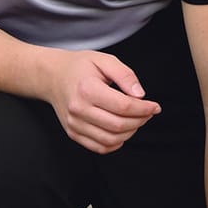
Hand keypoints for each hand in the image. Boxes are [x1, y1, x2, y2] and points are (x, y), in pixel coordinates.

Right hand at [45, 49, 160, 152]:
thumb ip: (125, 75)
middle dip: (140, 121)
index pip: (123, 106)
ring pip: (110, 140)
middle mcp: (78, 109)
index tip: (155, 106)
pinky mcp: (73, 133)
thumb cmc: (80, 67)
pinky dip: (116, 144)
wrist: (52, 76)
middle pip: (119, 125)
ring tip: (136, 121)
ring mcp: (74, 124)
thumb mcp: (104, 60)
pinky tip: (122, 131)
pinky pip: (99, 147)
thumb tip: (140, 95)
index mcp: (87, 89)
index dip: (144, 109)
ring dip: (130, 133)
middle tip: (148, 113)